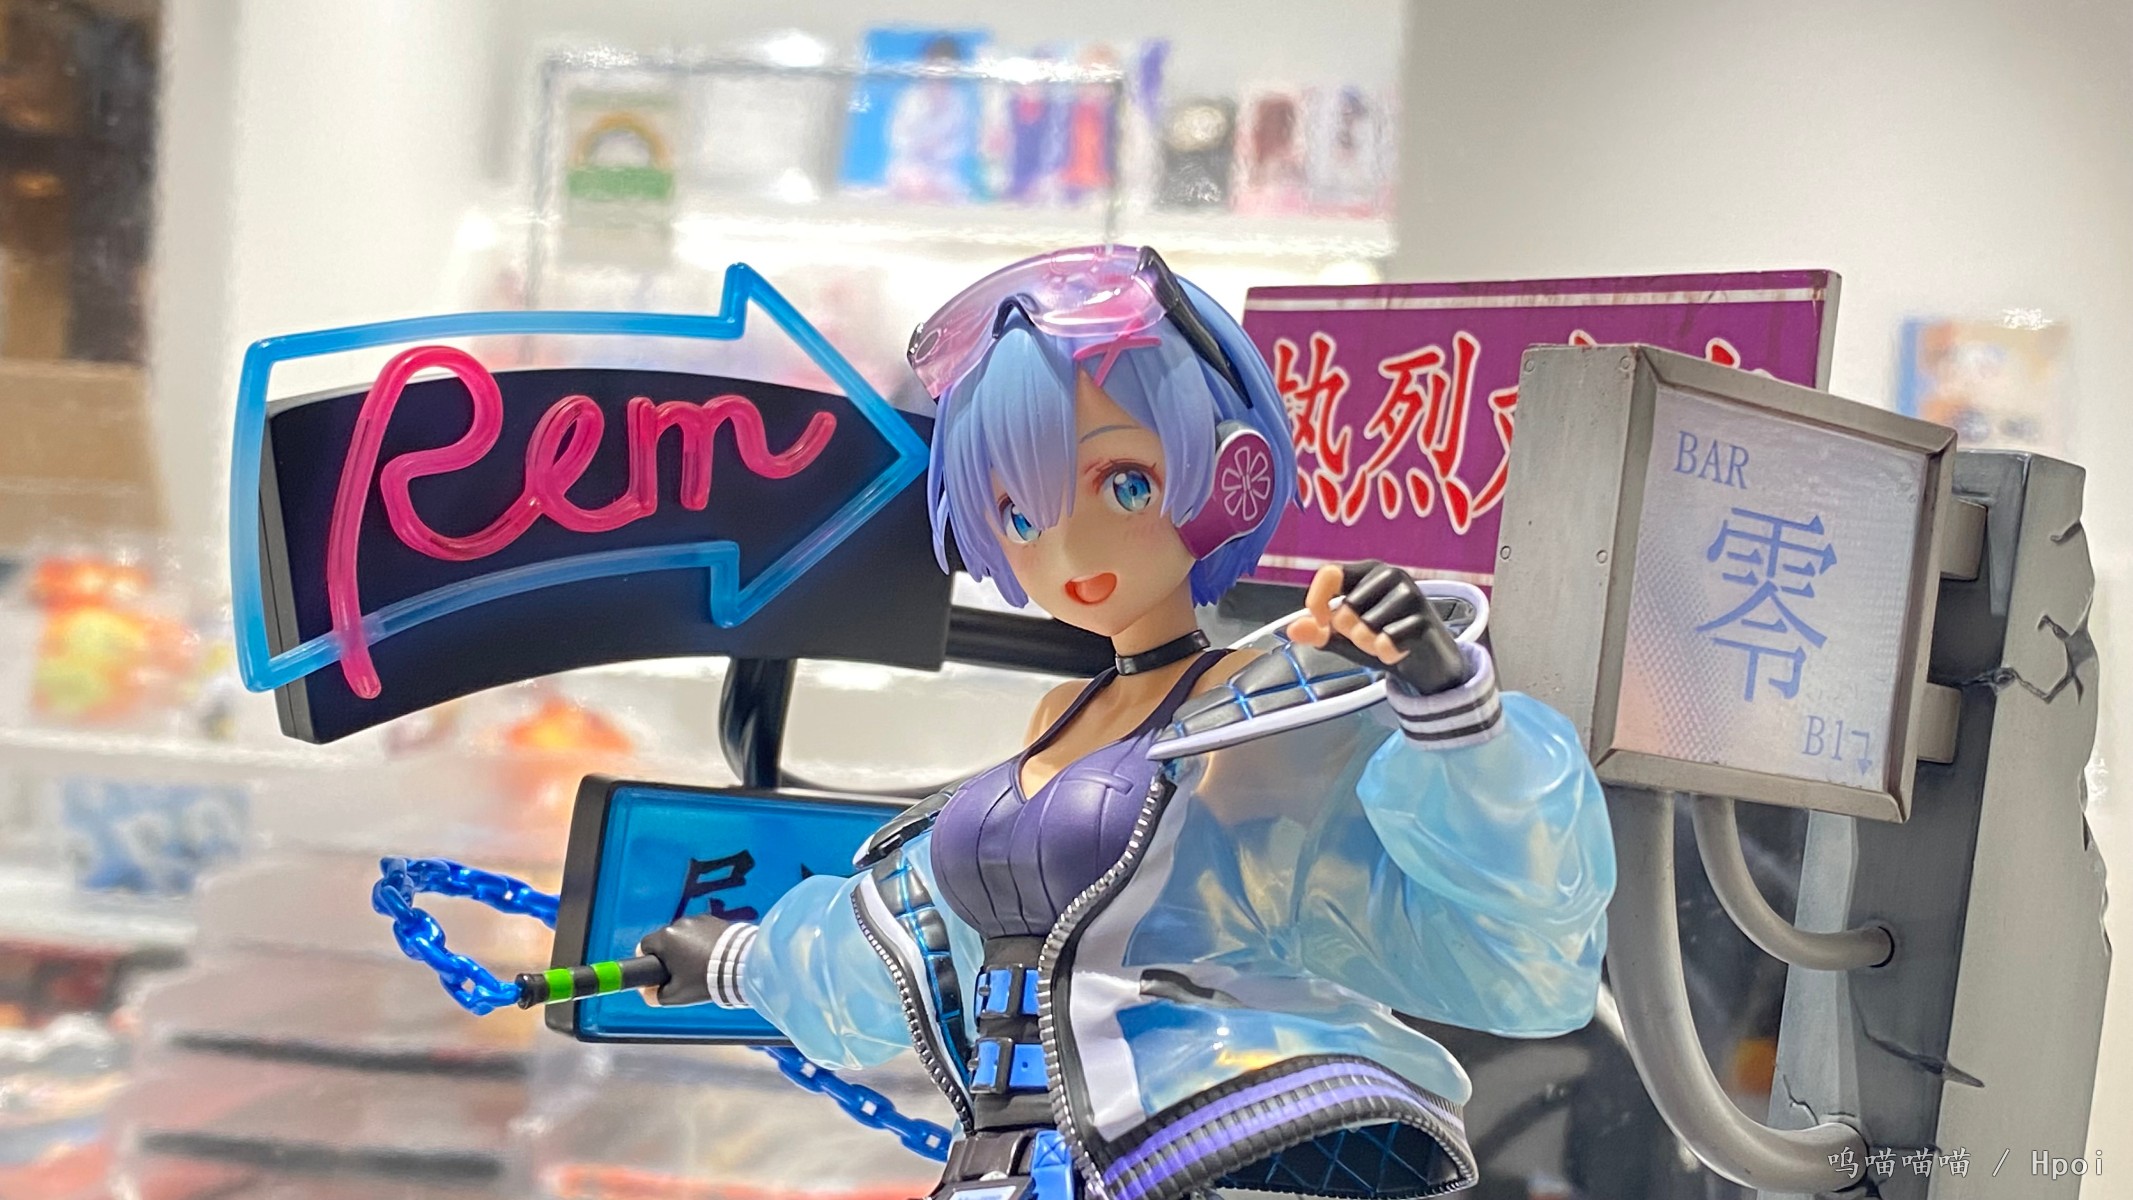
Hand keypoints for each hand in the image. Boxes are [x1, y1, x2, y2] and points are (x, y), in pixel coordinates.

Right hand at [635, 912, 732, 1006]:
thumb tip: (646, 991)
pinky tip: (713, 955)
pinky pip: (702, 931)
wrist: (740, 966)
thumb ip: (654, 994)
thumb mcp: (675, 995)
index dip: (647, 960)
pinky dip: (704, 941)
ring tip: (701, 964)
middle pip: (665, 940)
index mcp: (665, 938)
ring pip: (684, 935)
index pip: (644, 946)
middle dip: (670, 955)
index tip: (657, 972)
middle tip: (681, 972)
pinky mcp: (716, 920)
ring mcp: (699, 919)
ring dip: (688, 947)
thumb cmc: (704, 979)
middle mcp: (679, 923)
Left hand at [1286, 560, 1469, 694]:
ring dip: (1368, 645)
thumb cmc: (1381, 638)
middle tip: (1365, 636)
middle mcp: (1391, 575)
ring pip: (1366, 627)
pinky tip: (1398, 651)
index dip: (1318, 599)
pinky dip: (1386, 654)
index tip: (1319, 620)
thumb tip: (1291, 629)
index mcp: (1368, 571)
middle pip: (1346, 609)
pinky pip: (1387, 641)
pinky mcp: (1424, 619)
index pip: (1331, 573)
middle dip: (1348, 632)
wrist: (1426, 659)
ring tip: (1382, 643)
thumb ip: (1317, 631)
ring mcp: (1411, 595)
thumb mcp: (1344, 636)